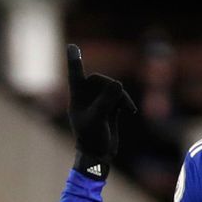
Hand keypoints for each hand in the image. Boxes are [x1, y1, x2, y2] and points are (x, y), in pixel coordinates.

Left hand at [65, 44, 135, 179]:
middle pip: (100, 79)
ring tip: (128, 109)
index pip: (75, 74)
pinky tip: (130, 111)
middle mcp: (86, 97)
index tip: (71, 46)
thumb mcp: (97, 119)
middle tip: (119, 98)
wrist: (99, 155)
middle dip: (111, 87)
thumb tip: (118, 84)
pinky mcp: (110, 107)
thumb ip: (106, 101)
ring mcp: (98, 101)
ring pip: (112, 88)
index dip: (75, 60)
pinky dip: (125, 102)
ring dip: (121, 97)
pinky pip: (119, 96)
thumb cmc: (92, 139)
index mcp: (77, 98)